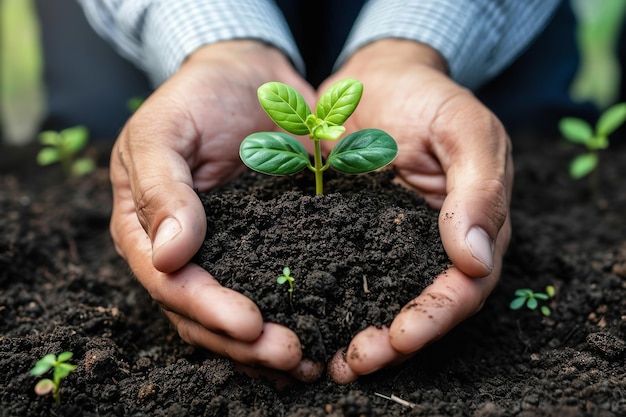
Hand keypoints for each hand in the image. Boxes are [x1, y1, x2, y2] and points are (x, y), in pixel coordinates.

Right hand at [109, 41, 321, 381]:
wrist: (248, 77)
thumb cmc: (198, 96)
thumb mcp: (165, 130)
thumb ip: (161, 189)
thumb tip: (170, 257)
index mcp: (145, 229)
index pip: (169, 284)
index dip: (207, 310)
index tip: (251, 324)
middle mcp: (181, 253)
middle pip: (201, 316)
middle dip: (242, 342)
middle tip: (288, 355)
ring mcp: (224, 254)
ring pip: (233, 318)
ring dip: (265, 346)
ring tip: (305, 362)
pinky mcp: (264, 247)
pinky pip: (271, 292)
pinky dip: (290, 319)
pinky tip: (317, 339)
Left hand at [320, 40, 512, 382]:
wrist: (376, 77)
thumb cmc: (427, 95)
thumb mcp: (464, 128)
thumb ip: (478, 189)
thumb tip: (478, 259)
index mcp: (473, 226)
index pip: (464, 288)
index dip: (434, 318)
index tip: (399, 338)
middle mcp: (432, 245)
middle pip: (422, 308)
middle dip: (392, 342)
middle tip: (355, 362)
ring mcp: (389, 243)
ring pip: (381, 301)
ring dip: (359, 335)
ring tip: (328, 362)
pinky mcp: (350, 235)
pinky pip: (342, 275)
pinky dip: (329, 303)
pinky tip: (304, 322)